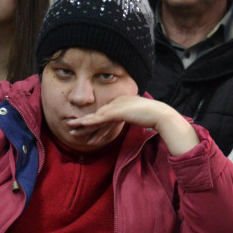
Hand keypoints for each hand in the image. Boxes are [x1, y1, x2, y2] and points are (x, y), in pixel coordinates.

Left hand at [69, 96, 199, 154]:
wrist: (160, 115)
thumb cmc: (153, 116)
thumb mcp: (139, 116)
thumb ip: (131, 117)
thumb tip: (130, 121)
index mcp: (121, 102)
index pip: (104, 115)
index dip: (94, 124)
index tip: (85, 130)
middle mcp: (116, 102)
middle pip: (98, 115)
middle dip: (84, 123)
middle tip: (71, 127)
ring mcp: (117, 106)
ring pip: (96, 117)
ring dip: (83, 123)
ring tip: (71, 127)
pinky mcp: (118, 111)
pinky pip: (102, 118)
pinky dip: (91, 121)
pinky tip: (82, 124)